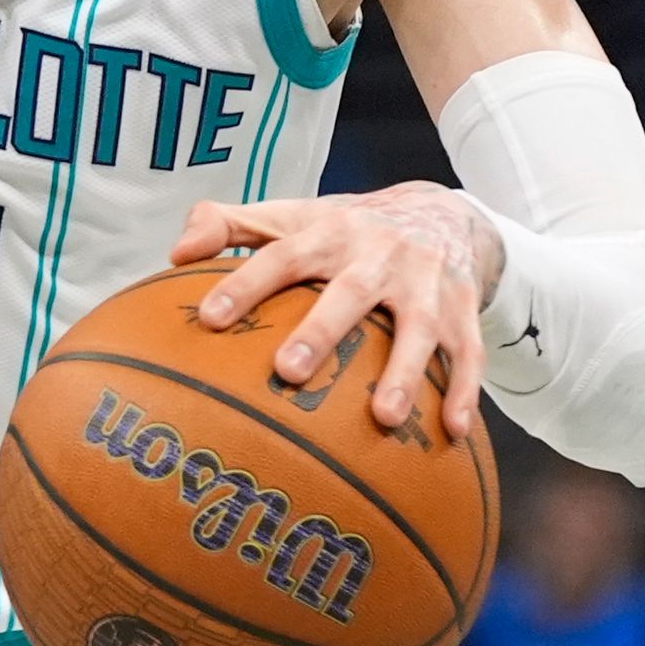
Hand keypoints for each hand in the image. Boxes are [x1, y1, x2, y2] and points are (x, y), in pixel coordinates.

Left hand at [171, 183, 501, 442]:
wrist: (444, 212)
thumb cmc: (346, 229)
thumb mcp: (292, 217)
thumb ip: (230, 226)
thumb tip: (176, 255)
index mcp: (330, 233)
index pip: (281, 256)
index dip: (245, 284)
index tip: (209, 320)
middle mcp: (380, 255)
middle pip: (351, 291)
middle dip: (322, 331)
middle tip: (289, 372)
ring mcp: (427, 285)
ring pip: (418, 329)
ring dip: (403, 373)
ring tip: (384, 419)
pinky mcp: (464, 312)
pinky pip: (468, 354)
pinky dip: (465, 392)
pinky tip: (453, 433)